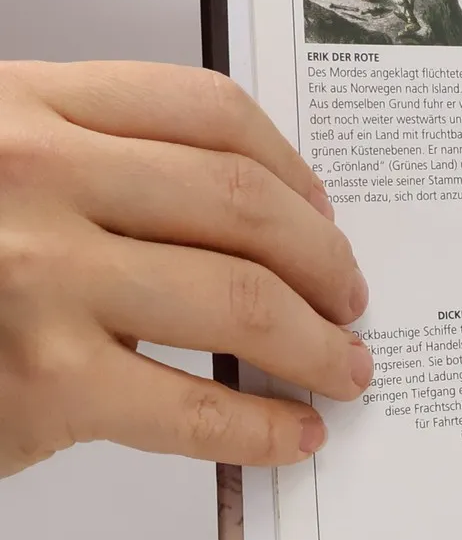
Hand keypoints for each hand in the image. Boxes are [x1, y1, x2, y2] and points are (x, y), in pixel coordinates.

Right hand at [0, 61, 370, 474]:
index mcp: (24, 104)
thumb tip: (248, 220)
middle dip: (325, 262)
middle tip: (352, 299)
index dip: (291, 168)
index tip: (323, 212)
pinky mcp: (41, 381)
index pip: (206, 111)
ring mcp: (37, 275)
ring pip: (241, 302)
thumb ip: (87, 165)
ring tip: (343, 368)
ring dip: (317, 345)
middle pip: (243, 205)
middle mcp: (34, 173)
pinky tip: (290, 435)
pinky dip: (262, 427)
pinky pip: (194, 408)